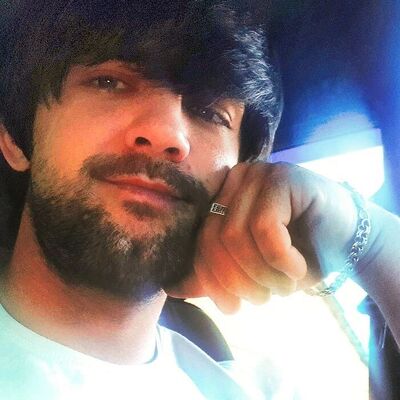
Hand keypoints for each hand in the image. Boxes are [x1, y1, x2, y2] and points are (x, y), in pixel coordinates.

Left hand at [167, 161, 358, 312]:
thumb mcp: (247, 269)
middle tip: (261, 299)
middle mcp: (236, 180)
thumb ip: (212, 275)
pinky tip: (298, 270)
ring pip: (238, 236)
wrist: (346, 240)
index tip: (231, 307)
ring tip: (283, 286)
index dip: (210, 279)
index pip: (200, 241)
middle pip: (215, 239)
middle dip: (237, 280)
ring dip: (262, 275)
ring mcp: (260, 175)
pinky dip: (281, 262)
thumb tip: (171, 289)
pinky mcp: (284, 179)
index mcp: (222, 198)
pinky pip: (266, 230)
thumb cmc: (295, 254)